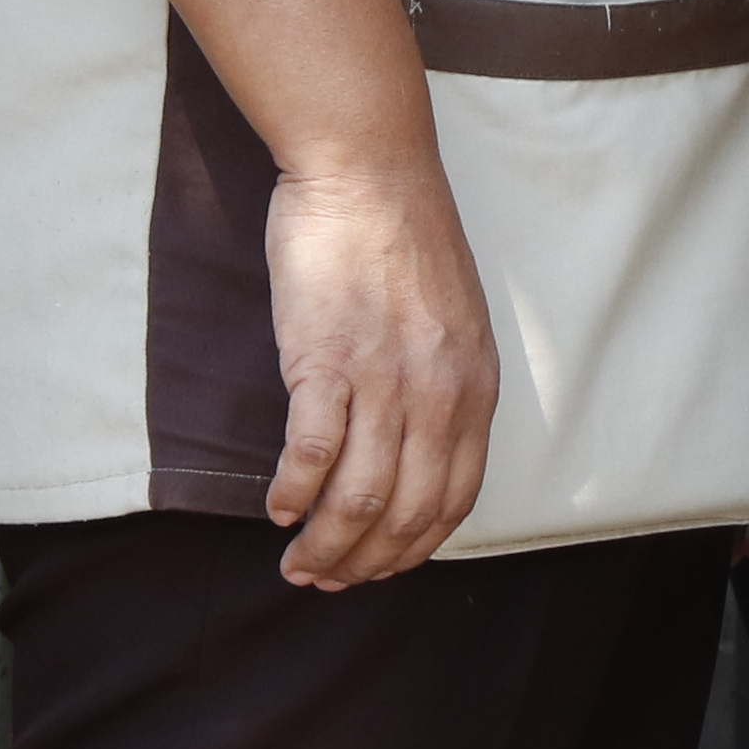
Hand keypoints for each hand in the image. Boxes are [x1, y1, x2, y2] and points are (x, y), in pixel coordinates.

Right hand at [262, 154, 500, 586]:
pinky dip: (293, 495)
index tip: (378, 569)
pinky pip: (312, 455)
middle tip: (325, 580)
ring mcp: (383, 380)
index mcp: (473, 386)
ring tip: (296, 563)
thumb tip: (415, 449)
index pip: (452, 500)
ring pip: (358, 499)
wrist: (367, 167)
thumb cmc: (402, 236)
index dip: (412, 548)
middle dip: (364, 563)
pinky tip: (276, 509)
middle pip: (404, 514)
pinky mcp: (326, 361)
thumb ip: (442, 385)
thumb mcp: (453, 321)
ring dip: (324, 546)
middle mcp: (438, 394)